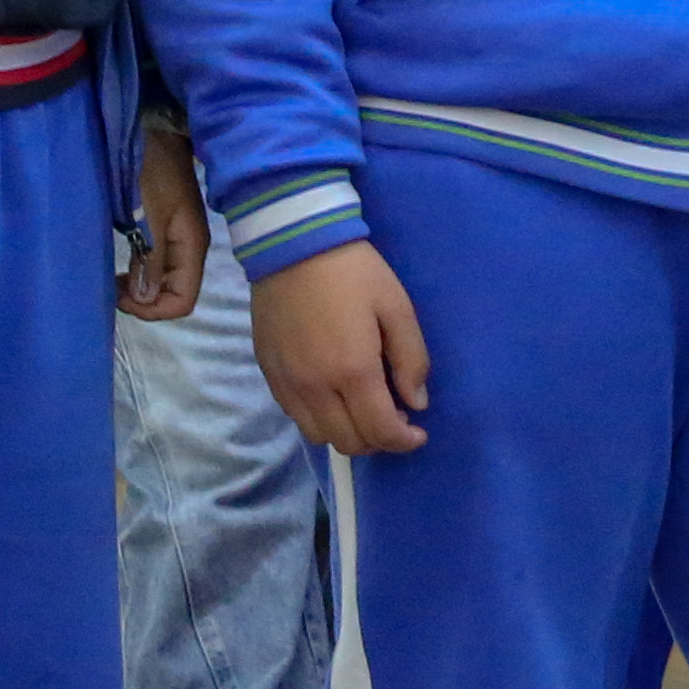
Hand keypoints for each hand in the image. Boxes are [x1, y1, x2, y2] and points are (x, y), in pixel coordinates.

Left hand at [118, 103, 207, 321]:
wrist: (153, 131)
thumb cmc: (152, 172)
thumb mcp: (150, 216)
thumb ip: (151, 258)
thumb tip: (146, 299)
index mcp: (192, 247)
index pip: (183, 301)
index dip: (153, 309)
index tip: (121, 296)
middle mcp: (188, 248)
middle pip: (173, 293)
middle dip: (143, 300)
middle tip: (112, 288)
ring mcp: (175, 238)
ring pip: (161, 280)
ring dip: (138, 287)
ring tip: (112, 279)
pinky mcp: (160, 228)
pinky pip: (152, 263)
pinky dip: (136, 271)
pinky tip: (119, 264)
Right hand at [254, 241, 428, 455]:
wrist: (293, 245)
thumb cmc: (354, 273)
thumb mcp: (397, 307)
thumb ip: (412, 359)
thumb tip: (417, 403)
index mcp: (353, 370)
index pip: (380, 431)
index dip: (404, 441)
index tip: (418, 433)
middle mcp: (316, 387)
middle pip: (349, 442)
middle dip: (379, 440)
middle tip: (395, 417)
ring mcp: (287, 384)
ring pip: (319, 436)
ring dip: (347, 434)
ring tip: (364, 409)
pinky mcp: (269, 374)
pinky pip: (295, 416)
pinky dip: (321, 419)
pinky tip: (335, 396)